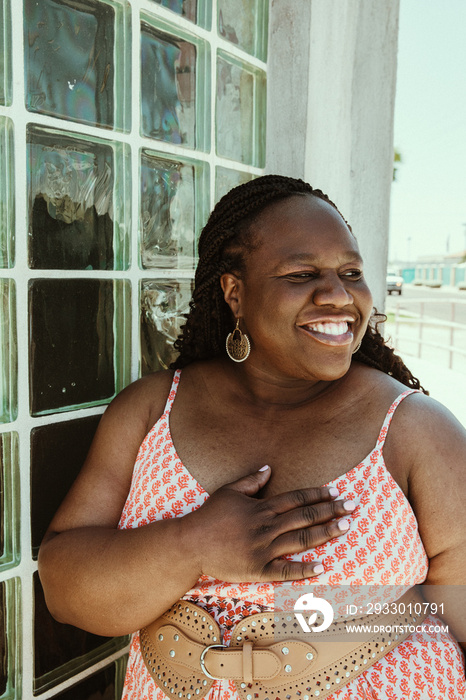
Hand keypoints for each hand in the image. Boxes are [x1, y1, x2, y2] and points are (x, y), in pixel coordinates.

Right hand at [183, 465, 353, 582]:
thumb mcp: (229, 491)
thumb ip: (251, 480)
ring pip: (301, 540)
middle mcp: (266, 526)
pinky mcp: (258, 569)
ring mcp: (263, 549)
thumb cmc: (209, 516)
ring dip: (326, 533)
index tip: (336, 493)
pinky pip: (286, 570)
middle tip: (353, 507)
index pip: (296, 498)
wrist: (190, 544)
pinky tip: (323, 566)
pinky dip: (305, 569)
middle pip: (305, 517)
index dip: (318, 495)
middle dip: (331, 511)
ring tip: (346, 527)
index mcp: (261, 507)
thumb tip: (270, 468)